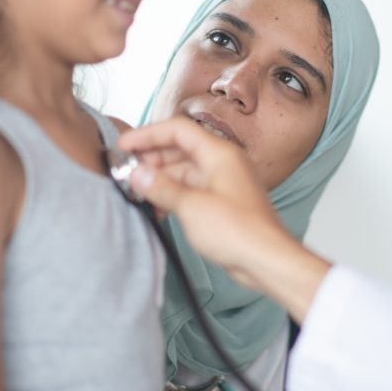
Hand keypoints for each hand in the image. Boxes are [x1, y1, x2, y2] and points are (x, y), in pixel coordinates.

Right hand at [120, 118, 330, 320]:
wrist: (267, 260)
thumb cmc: (238, 231)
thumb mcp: (191, 207)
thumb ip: (161, 187)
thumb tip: (136, 173)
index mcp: (220, 153)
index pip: (178, 130)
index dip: (148, 135)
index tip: (124, 146)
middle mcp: (223, 162)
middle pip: (180, 149)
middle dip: (152, 160)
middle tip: (127, 175)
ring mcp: (224, 182)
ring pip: (184, 171)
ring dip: (161, 181)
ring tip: (138, 196)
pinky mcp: (223, 201)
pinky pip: (193, 189)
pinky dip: (174, 195)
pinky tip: (158, 210)